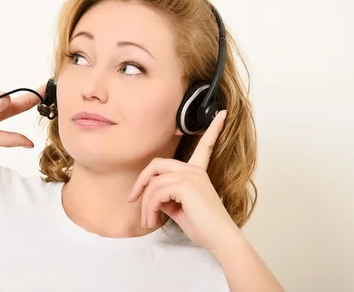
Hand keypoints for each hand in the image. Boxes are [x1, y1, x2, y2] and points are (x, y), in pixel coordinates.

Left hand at [128, 110, 240, 251]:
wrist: (219, 239)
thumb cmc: (203, 227)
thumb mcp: (180, 208)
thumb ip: (167, 197)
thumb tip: (151, 197)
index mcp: (198, 171)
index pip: (205, 145)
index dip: (213, 129)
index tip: (222, 114)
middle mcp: (195, 170)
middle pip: (156, 164)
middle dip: (140, 181)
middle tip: (132, 199)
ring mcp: (191, 175)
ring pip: (153, 183)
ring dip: (145, 204)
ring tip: (147, 221)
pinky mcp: (185, 185)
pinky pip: (155, 193)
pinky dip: (149, 208)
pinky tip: (153, 220)